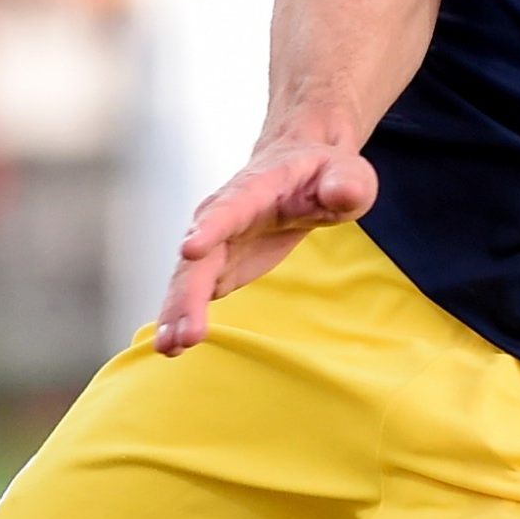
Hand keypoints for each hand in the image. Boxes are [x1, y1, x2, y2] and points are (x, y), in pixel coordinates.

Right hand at [154, 138, 375, 354]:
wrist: (300, 171)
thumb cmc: (324, 173)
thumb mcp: (348, 175)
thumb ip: (346, 184)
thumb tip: (344, 193)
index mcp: (256, 188)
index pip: (230, 207)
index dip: (211, 227)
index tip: (191, 249)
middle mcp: (224, 214)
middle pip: (200, 254)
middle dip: (188, 292)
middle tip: (184, 331)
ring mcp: (216, 242)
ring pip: (190, 277)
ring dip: (178, 312)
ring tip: (170, 347)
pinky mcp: (217, 265)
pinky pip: (193, 291)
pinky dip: (182, 316)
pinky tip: (173, 345)